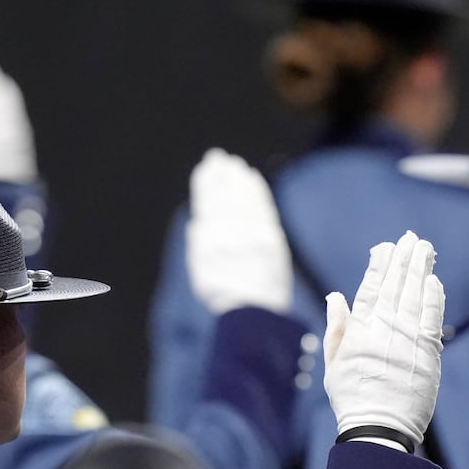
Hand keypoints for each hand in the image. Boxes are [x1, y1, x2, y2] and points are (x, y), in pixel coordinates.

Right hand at [186, 148, 292, 315]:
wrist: (253, 310)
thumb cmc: (224, 295)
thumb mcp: (201, 270)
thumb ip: (200, 243)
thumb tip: (198, 222)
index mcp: (211, 239)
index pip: (209, 203)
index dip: (207, 183)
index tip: (206, 168)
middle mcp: (231, 232)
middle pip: (226, 196)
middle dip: (222, 175)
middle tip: (219, 158)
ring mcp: (252, 233)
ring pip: (244, 198)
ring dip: (238, 179)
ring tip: (235, 165)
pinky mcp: (270, 237)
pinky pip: (262, 206)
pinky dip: (256, 191)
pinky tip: (252, 179)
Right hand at [323, 231, 444, 446]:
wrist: (380, 427)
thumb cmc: (354, 398)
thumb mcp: (334, 363)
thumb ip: (338, 327)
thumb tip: (336, 296)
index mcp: (360, 329)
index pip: (371, 286)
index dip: (380, 263)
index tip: (386, 246)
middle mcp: (384, 327)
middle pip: (397, 283)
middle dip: (404, 258)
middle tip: (412, 238)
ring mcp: (408, 337)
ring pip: (416, 293)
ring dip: (421, 268)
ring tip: (425, 249)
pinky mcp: (428, 350)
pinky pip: (433, 315)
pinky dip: (434, 296)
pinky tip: (434, 280)